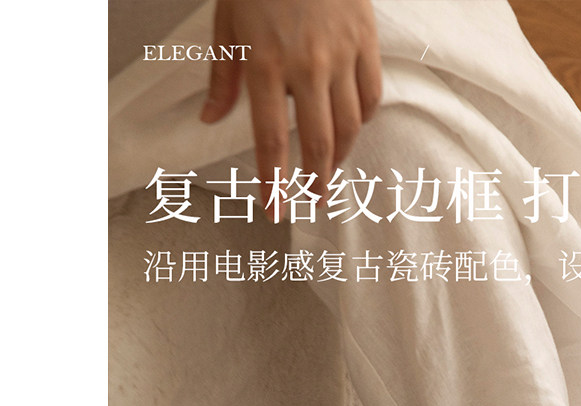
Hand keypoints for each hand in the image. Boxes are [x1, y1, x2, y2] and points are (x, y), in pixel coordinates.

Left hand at [200, 0, 382, 197]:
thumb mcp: (228, 22)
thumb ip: (223, 75)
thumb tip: (210, 119)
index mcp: (264, 62)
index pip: (271, 137)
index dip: (273, 180)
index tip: (274, 208)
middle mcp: (306, 65)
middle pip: (318, 142)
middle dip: (316, 180)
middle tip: (313, 201)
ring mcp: (340, 54)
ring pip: (349, 125)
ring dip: (340, 157)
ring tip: (331, 173)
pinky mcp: (366, 41)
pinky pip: (371, 96)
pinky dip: (363, 119)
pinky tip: (352, 129)